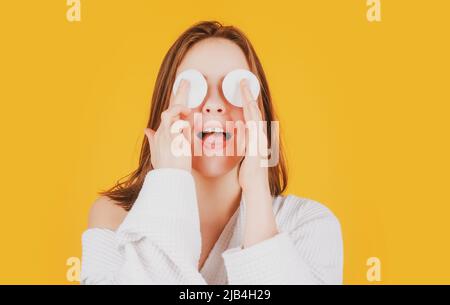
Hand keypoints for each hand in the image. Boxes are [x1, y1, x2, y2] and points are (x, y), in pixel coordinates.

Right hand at [144, 80, 191, 171]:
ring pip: (169, 113)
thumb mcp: (157, 153)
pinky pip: (177, 123)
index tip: (181, 92)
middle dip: (179, 94)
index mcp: (161, 133)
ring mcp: (166, 135)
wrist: (168, 179)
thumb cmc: (165, 168)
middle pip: (169, 109)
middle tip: (186, 82)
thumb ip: (153, 140)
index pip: (168, 114)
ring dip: (179, 107)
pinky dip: (182, 119)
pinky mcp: (172, 139)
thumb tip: (147, 130)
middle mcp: (162, 132)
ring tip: (187, 109)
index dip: (175, 104)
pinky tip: (186, 118)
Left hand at [238, 79, 270, 194]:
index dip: (247, 102)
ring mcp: (260, 140)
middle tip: (244, 81)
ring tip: (245, 88)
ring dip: (250, 100)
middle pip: (255, 111)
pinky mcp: (258, 144)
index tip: (243, 90)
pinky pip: (254, 126)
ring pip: (256, 115)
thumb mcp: (244, 157)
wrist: (256, 188)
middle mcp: (259, 136)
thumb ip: (242, 147)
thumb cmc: (249, 175)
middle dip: (249, 95)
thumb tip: (236, 140)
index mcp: (255, 138)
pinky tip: (249, 106)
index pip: (251, 115)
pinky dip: (252, 115)